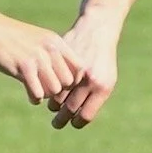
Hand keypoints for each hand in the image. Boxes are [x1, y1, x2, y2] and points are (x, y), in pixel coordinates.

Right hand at [0, 10, 82, 105]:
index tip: (61, 83)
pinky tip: (29, 94)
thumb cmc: (11, 36)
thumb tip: (66, 76)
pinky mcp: (23, 67)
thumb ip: (53, 54)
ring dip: (46, 94)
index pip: (80, 68)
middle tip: (47, 88)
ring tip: (38, 90)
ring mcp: (38, 58)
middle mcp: (51, 49)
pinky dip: (34, 98)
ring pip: (55, 90)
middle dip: (59, 90)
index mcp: (56, 42)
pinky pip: (38, 94)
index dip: (73, 80)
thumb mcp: (38, 39)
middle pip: (68, 82)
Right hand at [49, 13, 123, 129]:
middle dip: (61, 120)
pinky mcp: (61, 60)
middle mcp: (88, 79)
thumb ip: (94, 98)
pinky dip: (45, 91)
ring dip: (53, 105)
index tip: (72, 124)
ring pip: (57, 97)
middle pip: (69, 109)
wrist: (97, 28)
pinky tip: (46, 92)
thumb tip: (80, 118)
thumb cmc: (102, 58)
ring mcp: (72, 69)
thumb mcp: (105, 78)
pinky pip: (49, 84)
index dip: (77, 122)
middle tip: (56, 124)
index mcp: (102, 87)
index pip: (86, 115)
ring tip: (53, 106)